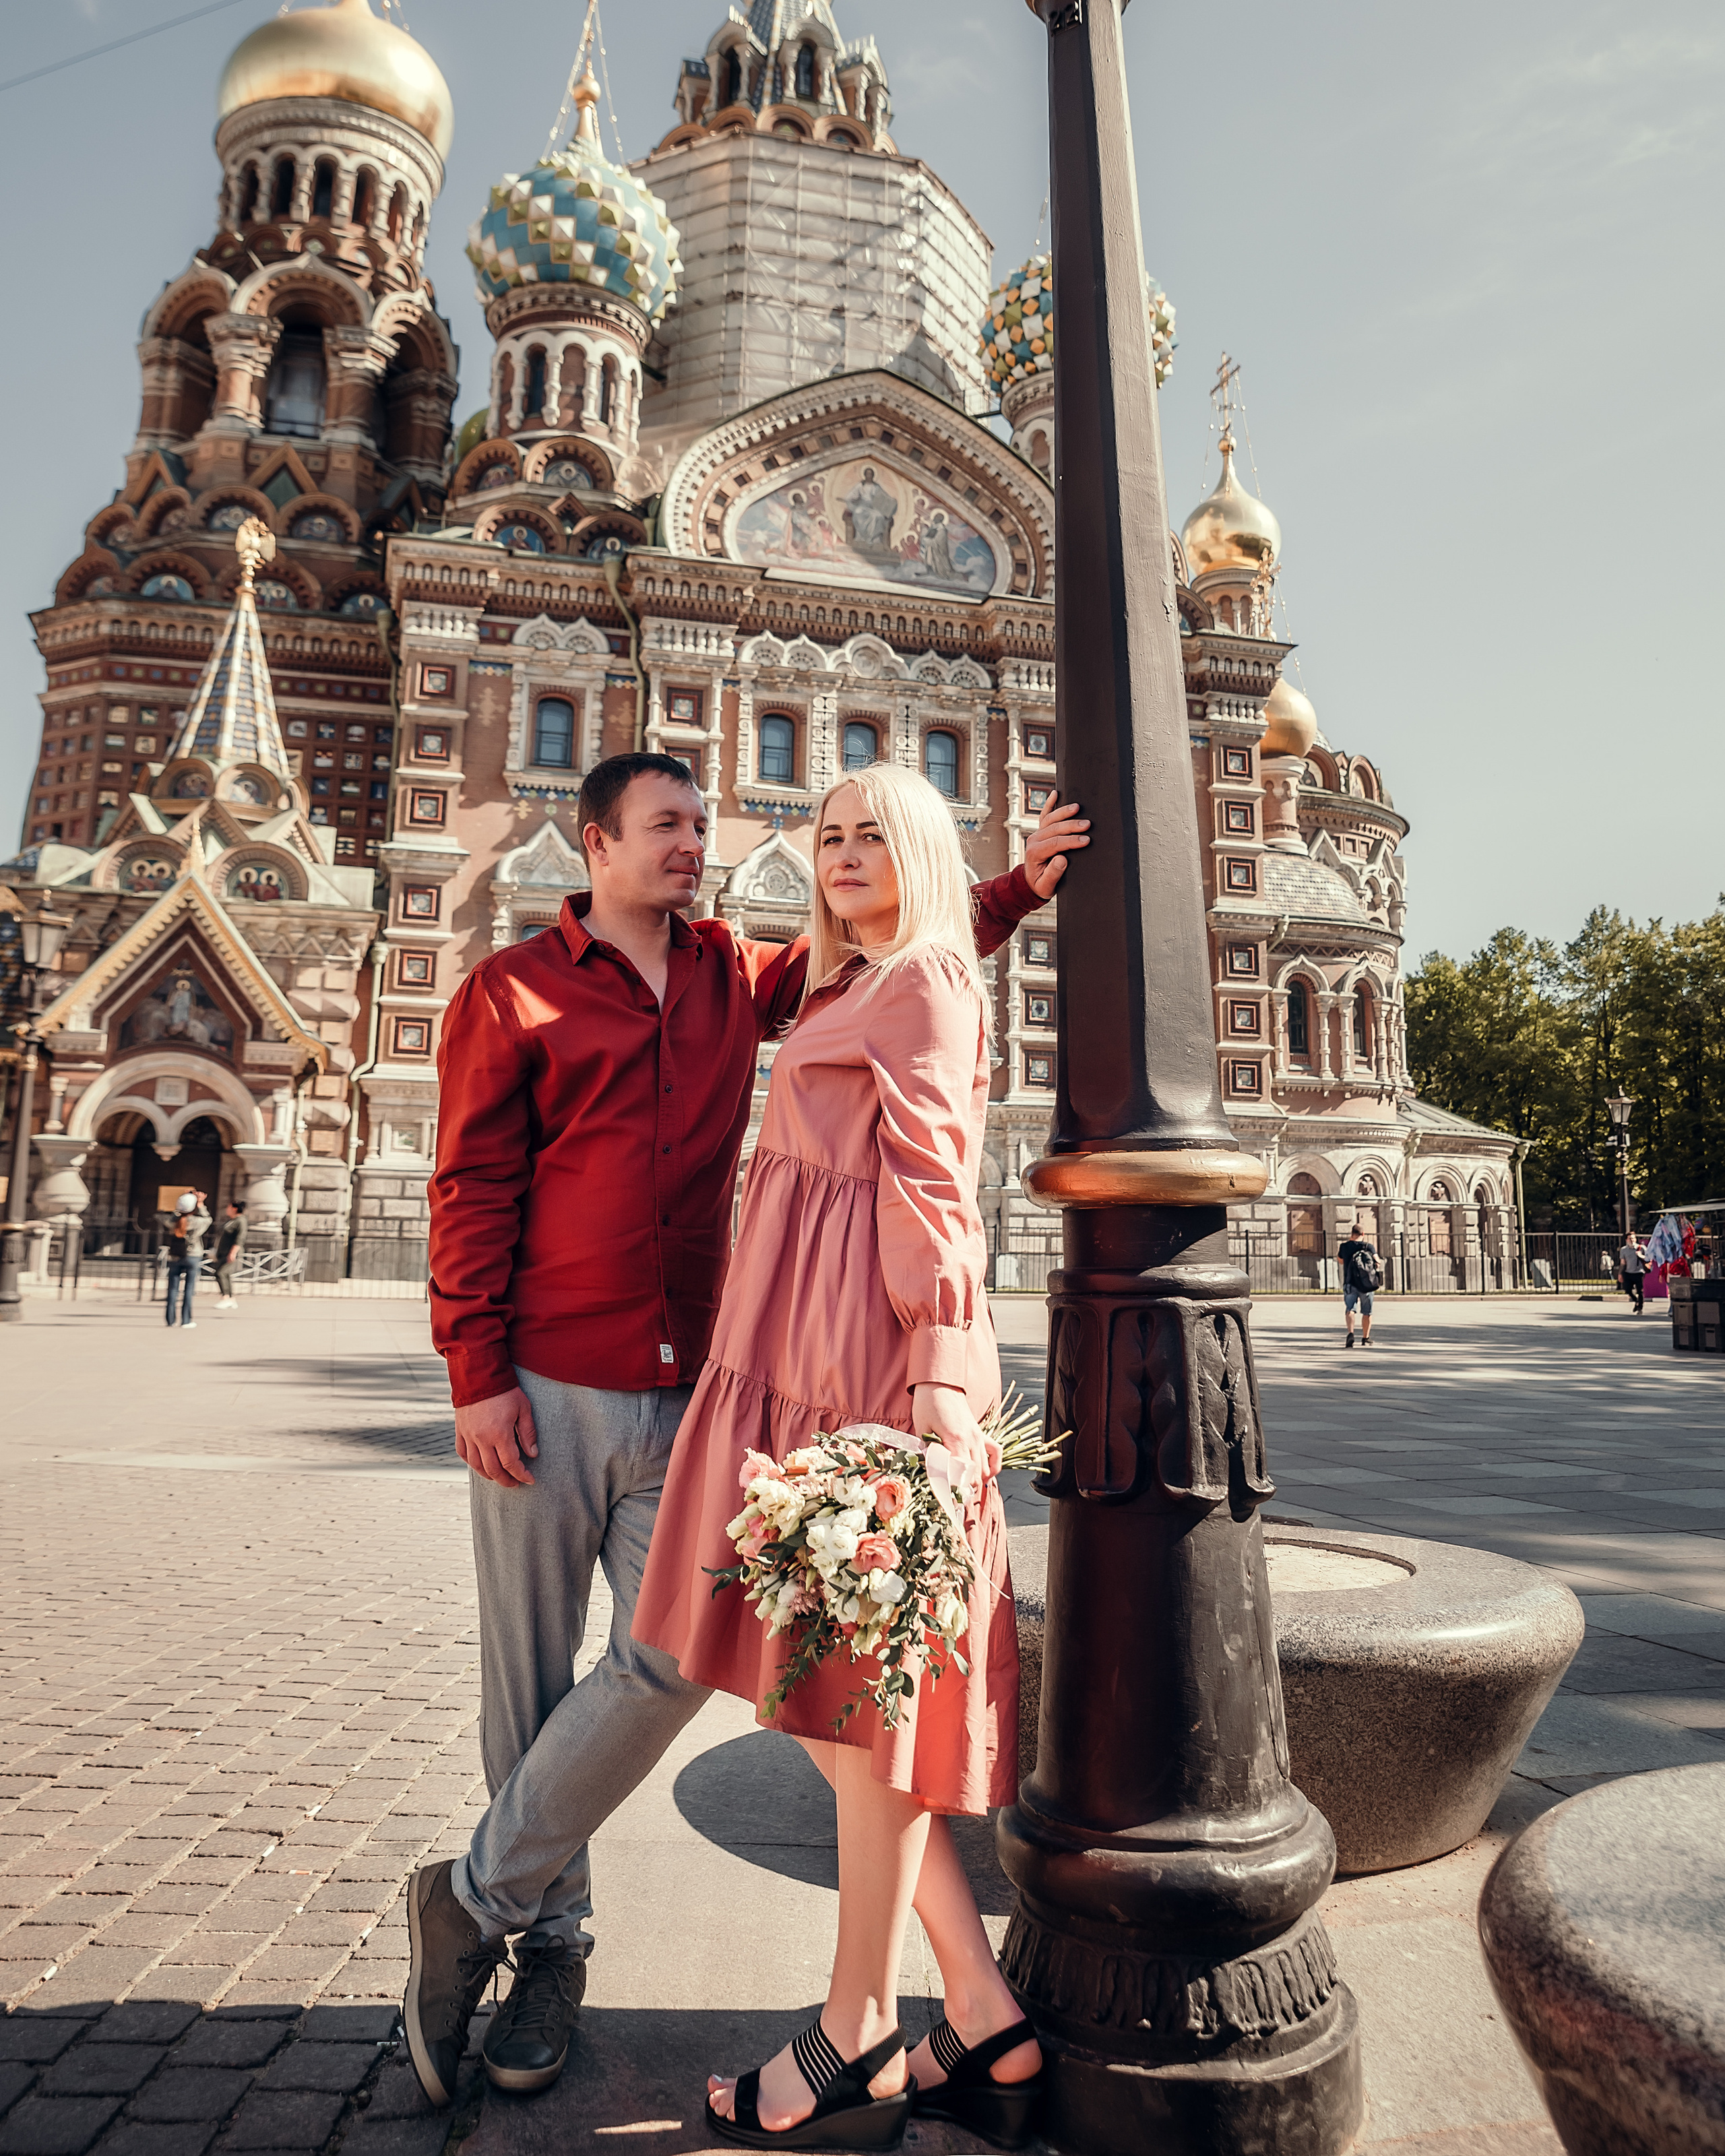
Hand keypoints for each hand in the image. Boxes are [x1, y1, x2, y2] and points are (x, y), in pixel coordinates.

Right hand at [455, 1386, 537, 1487]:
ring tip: (500, 1477)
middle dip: (506, 1480)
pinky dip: (472, 1463)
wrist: (480, 1375)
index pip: (511, 1464)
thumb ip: (528, 1433)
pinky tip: (480, 1465)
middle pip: (493, 1470)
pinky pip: (463, 1453)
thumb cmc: (505, 1391)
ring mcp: (468, 1435)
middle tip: (515, 1483)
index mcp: (499, 1433)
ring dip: (489, 1475)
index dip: (522, 1475)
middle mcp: (481, 1438)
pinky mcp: (460, 1430)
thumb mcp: (523, 1409)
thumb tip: (533, 1454)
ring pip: (476, 1465)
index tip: (530, 1480)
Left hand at [912, 1383, 993, 1508]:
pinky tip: (985, 1475)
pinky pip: (995, 1453)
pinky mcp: (981, 1433)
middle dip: (964, 1489)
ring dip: (974, 1481)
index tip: (946, 1500)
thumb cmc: (927, 1404)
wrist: (939, 1383)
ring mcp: (979, 1437)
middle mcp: (972, 1440)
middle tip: (951, 1497)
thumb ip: (929, 1452)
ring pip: (984, 1469)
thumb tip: (934, 1472)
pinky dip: (993, 1467)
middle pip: (974, 1476)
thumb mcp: (922, 1429)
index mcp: (955, 1440)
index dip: (954, 1490)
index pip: (960, 1475)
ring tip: (962, 1489)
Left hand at [1023, 791, 1089, 898]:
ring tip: (1078, 807)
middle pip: (1054, 828)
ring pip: (1050, 819)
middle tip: (1088, 824)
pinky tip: (1055, 793)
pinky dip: (1049, 804)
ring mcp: (1036, 834)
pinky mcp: (1040, 831)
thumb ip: (1053, 873)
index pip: (1055, 843)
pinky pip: (1044, 815)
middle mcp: (1034, 841)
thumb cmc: (1041, 885)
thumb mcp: (1047, 886)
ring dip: (1064, 812)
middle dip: (1072, 825)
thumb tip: (1061, 858)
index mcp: (1034, 853)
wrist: (1032, 883)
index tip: (1086, 840)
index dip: (1071, 841)